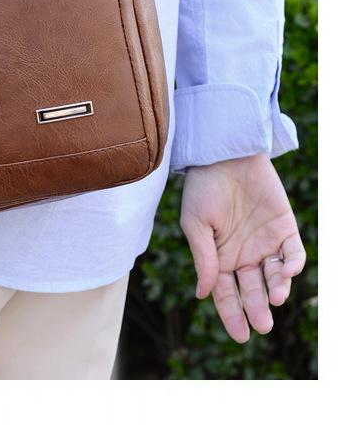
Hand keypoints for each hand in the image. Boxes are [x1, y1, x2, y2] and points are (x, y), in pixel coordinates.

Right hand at [180, 153, 305, 342]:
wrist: (225, 154)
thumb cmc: (203, 188)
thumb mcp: (195, 224)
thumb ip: (202, 259)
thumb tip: (203, 295)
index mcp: (219, 256)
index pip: (226, 293)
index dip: (233, 315)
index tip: (240, 337)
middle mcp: (244, 253)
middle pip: (253, 290)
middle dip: (258, 310)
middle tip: (263, 325)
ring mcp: (265, 241)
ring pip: (275, 277)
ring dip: (276, 291)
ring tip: (274, 299)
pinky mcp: (285, 227)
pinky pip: (294, 253)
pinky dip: (292, 266)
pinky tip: (284, 272)